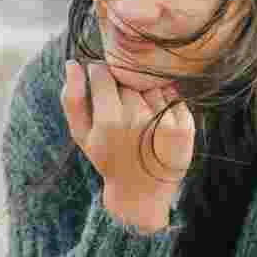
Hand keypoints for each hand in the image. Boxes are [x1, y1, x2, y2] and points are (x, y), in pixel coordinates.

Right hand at [60, 59, 194, 221]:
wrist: (141, 192)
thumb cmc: (107, 158)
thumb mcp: (82, 135)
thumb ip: (72, 99)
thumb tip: (73, 63)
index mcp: (109, 121)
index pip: (103, 74)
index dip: (99, 76)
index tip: (100, 87)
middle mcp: (138, 119)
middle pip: (128, 79)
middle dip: (122, 87)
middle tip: (120, 109)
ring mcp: (164, 122)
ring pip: (150, 85)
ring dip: (144, 94)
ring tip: (139, 118)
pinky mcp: (185, 127)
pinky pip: (172, 96)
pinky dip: (164, 103)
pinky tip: (156, 122)